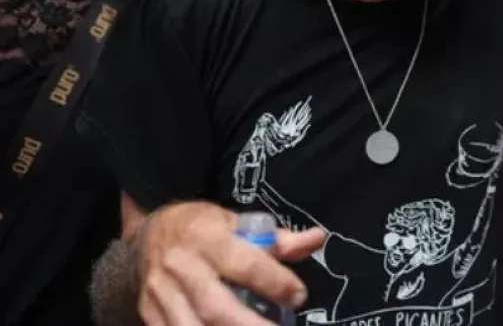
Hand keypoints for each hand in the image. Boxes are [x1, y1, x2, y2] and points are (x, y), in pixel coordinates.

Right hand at [137, 201, 324, 325]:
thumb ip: (278, 239)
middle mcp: (181, 267)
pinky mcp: (149, 314)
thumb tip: (318, 238)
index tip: (299, 295)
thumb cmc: (203, 228)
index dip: (274, 282)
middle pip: (215, 307)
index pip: (244, 263)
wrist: (150, 234)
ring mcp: (161, 294)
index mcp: (207, 238)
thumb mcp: (238, 223)